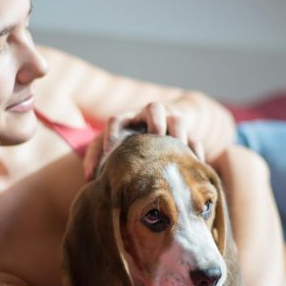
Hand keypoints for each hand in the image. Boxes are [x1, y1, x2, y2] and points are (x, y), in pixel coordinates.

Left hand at [83, 102, 204, 179]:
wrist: (156, 139)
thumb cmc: (126, 147)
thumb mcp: (110, 149)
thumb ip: (97, 159)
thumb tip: (90, 178)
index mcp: (127, 120)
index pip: (117, 120)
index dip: (112, 133)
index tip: (111, 152)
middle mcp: (149, 118)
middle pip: (154, 108)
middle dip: (155, 120)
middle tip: (156, 135)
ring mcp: (171, 125)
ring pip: (178, 118)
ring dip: (179, 132)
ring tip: (179, 149)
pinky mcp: (187, 136)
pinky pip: (195, 138)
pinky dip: (195, 150)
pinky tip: (195, 164)